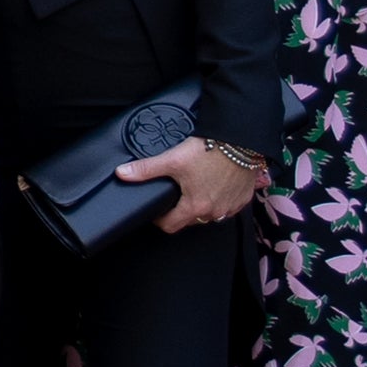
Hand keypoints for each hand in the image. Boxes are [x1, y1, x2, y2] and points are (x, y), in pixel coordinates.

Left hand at [137, 135, 262, 234]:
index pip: (170, 226)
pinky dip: (221, 199)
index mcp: (194, 207)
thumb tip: (123, 173)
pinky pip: (228, 206)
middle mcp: (214, 212)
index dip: (160, 219)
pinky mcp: (243, 199)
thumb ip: (146, 169)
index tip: (157, 210)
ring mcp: (230, 207)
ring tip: (196, 187)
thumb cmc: (211, 150)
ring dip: (202, 205)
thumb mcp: (173, 159)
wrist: (241, 140)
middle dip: (181, 210)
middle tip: (177, 193)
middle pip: (191, 220)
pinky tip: (216, 185)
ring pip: (210, 214)